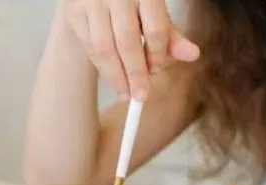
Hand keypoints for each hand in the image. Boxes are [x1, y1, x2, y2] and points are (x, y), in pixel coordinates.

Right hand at [60, 0, 199, 100]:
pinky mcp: (73, 11)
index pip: (154, 29)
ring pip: (104, 47)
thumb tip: (193, 55)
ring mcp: (92, 1)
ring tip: (127, 93)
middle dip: (135, 73)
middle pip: (127, 42)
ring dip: (116, 76)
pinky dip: (102, 67)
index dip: (157, 55)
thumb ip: (171, 35)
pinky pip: (89, 46)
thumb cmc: (132, 2)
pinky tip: (113, 78)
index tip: (157, 71)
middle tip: (142, 95)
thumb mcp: (155, 12)